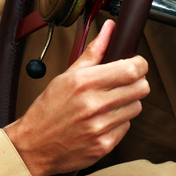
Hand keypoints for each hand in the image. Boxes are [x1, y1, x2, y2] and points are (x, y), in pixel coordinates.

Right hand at [3, 21, 148, 175]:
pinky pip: (126, 126)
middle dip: (136, 82)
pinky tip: (101, 120)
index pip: (132, 69)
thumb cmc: (47, 109)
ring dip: (127, 103)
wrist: (34, 145)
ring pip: (136, 107)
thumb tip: (109, 29)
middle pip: (141, 88)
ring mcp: (101, 126)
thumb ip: (93, 52)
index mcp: (84, 83)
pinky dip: (118, 122)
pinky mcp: (105, 144)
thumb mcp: (66, 76)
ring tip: (107, 103)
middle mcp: (94, 104)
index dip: (139, 64)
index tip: (135, 64)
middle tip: (123, 83)